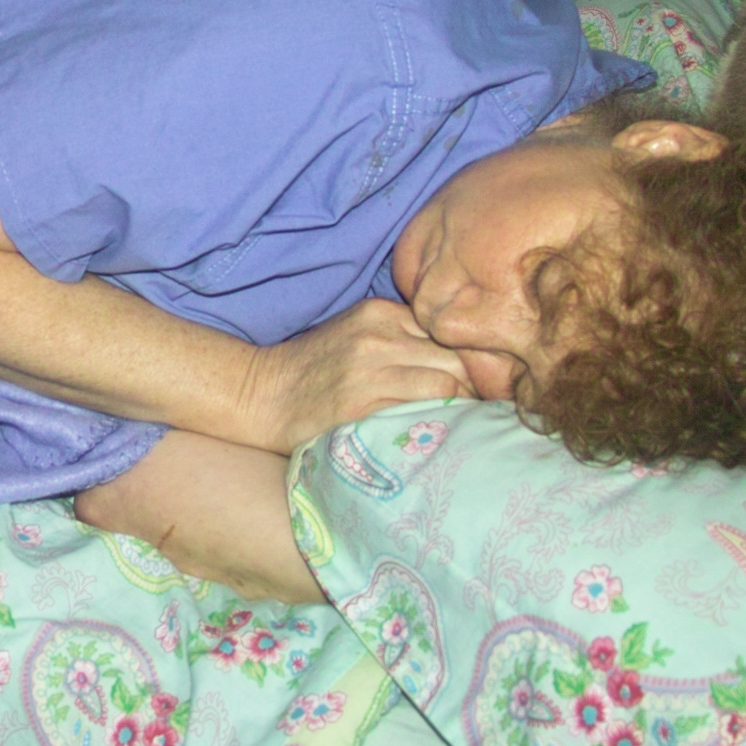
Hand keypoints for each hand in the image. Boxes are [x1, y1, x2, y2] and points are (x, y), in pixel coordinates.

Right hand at [242, 299, 472, 453]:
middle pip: (457, 355)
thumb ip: (401, 337)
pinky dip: (439, 422)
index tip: (483, 381)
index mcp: (380, 312)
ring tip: (466, 424)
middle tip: (484, 409)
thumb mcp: (356, 334)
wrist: (262, 394)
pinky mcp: (362, 403)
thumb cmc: (314, 369)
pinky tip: (440, 433)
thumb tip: (461, 360)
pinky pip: (421, 410)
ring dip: (464, 406)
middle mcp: (378, 334)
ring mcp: (369, 368)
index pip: (451, 330)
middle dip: (478, 384)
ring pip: (448, 382)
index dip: (474, 358)